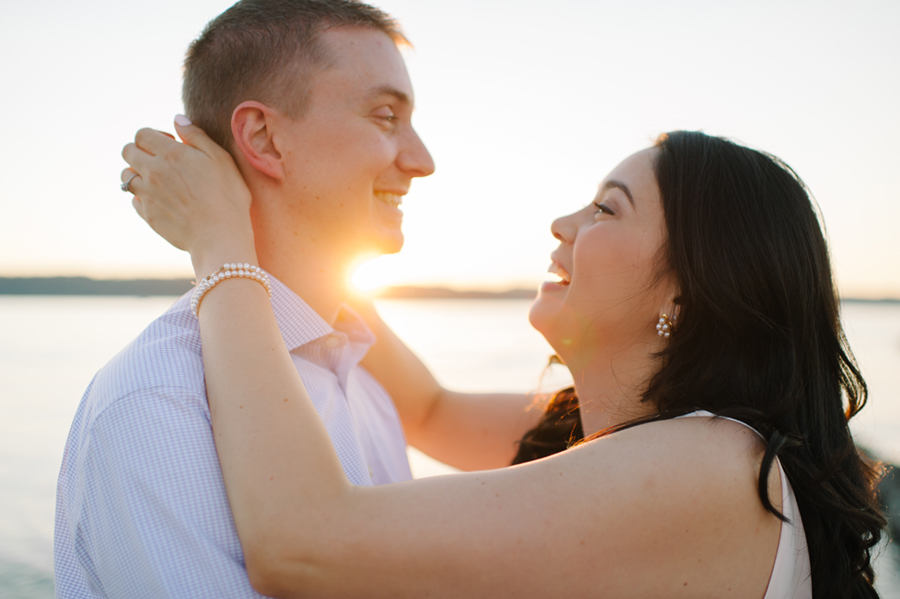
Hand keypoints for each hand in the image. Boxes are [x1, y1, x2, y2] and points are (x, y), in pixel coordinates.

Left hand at [121, 116, 256, 274]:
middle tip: (160, 160)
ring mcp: (147, 194)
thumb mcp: (220, 159)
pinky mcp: (148, 215)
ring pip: (126, 176)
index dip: (154, 136)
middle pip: (127, 151)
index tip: (170, 145)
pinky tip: (162, 201)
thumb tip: (177, 119)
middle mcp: (153, 171)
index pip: (142, 134)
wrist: (220, 236)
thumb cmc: (227, 197)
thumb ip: (196, 136)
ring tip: (159, 181)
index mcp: (171, 153)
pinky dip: (143, 197)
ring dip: (138, 174)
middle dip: (140, 151)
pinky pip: (134, 199)